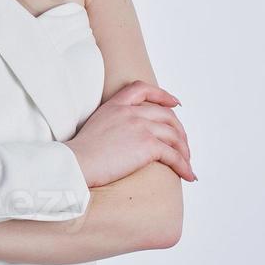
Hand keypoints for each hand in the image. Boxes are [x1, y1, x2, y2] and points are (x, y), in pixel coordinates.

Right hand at [65, 80, 194, 186]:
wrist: (75, 163)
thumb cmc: (79, 154)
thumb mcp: (94, 127)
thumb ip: (111, 124)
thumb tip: (124, 138)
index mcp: (115, 105)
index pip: (142, 89)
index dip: (162, 95)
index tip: (174, 103)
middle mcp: (130, 112)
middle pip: (166, 115)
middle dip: (180, 131)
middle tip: (183, 146)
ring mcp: (140, 126)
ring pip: (174, 136)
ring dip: (184, 151)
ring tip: (187, 164)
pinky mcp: (147, 145)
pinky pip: (174, 155)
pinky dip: (184, 166)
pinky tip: (188, 175)